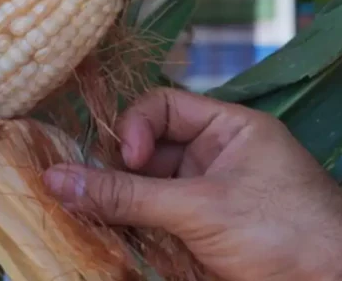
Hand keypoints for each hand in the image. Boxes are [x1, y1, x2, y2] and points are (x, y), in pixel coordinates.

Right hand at [43, 88, 341, 280]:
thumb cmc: (283, 230)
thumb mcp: (201, 208)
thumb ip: (127, 195)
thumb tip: (57, 179)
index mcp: (227, 129)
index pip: (163, 106)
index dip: (135, 126)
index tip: (126, 158)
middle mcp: (213, 157)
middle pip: (146, 150)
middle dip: (116, 170)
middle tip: (83, 191)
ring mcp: (206, 198)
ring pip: (144, 190)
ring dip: (117, 204)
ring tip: (84, 214)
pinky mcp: (200, 235)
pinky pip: (153, 222)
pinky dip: (131, 230)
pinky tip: (108, 236)